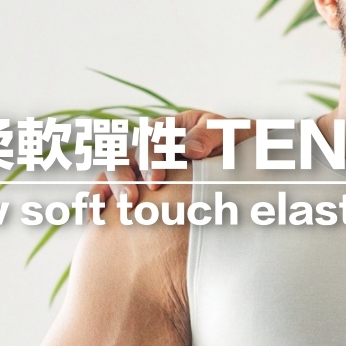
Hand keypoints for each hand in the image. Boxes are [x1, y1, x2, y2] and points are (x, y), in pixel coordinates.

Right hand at [94, 110, 249, 204]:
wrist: (250, 171)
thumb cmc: (242, 148)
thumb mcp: (235, 134)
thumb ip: (212, 135)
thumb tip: (188, 150)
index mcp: (174, 128)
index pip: (153, 135)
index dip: (151, 156)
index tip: (157, 180)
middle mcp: (154, 146)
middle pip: (129, 154)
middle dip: (129, 175)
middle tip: (139, 198)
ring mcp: (143, 167)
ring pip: (115, 170)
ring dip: (114, 187)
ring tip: (125, 207)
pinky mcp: (138, 189)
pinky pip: (109, 191)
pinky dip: (99, 200)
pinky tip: (96, 218)